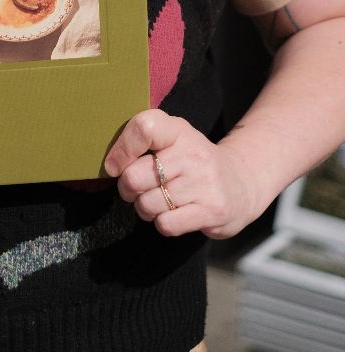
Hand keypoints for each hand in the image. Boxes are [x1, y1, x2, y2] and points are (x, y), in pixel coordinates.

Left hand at [104, 110, 260, 238]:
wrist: (241, 183)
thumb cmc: (191, 162)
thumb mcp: (172, 140)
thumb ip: (143, 144)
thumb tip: (110, 165)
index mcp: (177, 130)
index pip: (144, 128)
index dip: (121, 150)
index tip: (115, 165)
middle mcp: (192, 153)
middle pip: (134, 176)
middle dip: (127, 189)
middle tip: (137, 190)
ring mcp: (205, 182)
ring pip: (148, 204)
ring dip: (145, 209)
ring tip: (159, 201)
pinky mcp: (213, 210)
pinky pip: (166, 224)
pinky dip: (162, 223)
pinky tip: (174, 214)